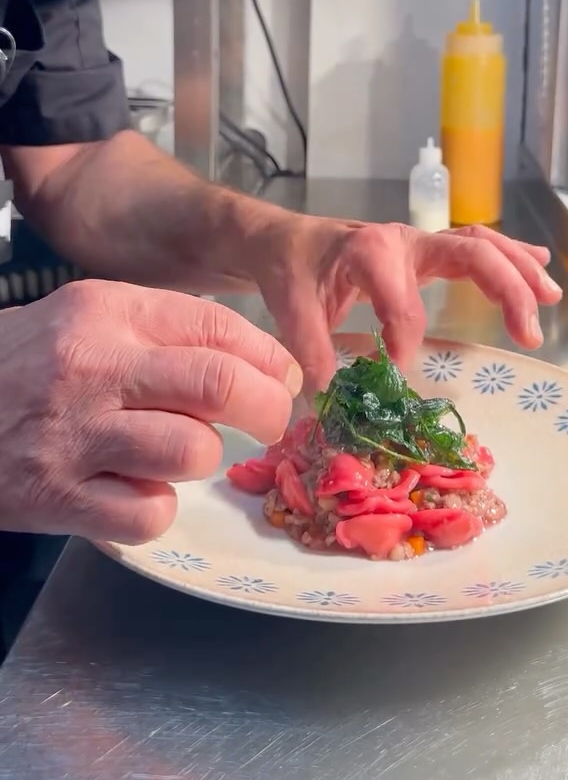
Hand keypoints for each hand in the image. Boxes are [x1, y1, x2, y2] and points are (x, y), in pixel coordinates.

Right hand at [0, 279, 301, 542]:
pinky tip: (137, 488)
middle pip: (219, 385)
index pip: (217, 327)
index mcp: (105, 311)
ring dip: (203, 457)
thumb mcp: (86, 317)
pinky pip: (149, 514)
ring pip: (193, 453)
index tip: (283, 377)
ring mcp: (74, 436)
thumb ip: (163, 329)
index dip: (268, 356)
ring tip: (180, 450)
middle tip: (271, 421)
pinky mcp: (57, 499)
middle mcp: (92, 368)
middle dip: (266, 408)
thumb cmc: (24, 363)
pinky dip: (157, 507)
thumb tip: (258, 361)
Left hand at [250, 216, 561, 389]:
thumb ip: (308, 345)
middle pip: (469, 252)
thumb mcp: (289, 304)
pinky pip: (477, 247)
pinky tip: (542, 269)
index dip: (404, 334)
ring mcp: (420, 244)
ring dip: (519, 271)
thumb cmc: (292, 268)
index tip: (399, 370)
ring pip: (482, 245)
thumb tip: (327, 392)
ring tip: (549, 301)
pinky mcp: (428, 252)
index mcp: (369, 251)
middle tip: (528, 333)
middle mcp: (404, 241)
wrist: (287, 239)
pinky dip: (511, 256)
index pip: (401, 296)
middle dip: (505, 287)